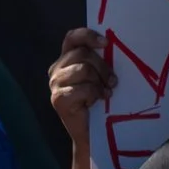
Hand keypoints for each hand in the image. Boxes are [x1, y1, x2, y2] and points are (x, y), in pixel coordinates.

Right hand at [49, 28, 115, 143]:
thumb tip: (113, 47)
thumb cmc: (98, 102)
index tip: (106, 43)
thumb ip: (98, 61)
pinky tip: (97, 101)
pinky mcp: (58, 99)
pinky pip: (83, 88)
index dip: (88, 35)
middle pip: (82, 53)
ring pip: (83, 69)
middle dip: (102, 66)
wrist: (90, 133)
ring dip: (99, 82)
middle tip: (113, 80)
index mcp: (66, 60)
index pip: (72, 37)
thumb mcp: (98, 76)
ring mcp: (55, 84)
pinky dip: (95, 94)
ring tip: (105, 92)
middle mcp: (56, 69)